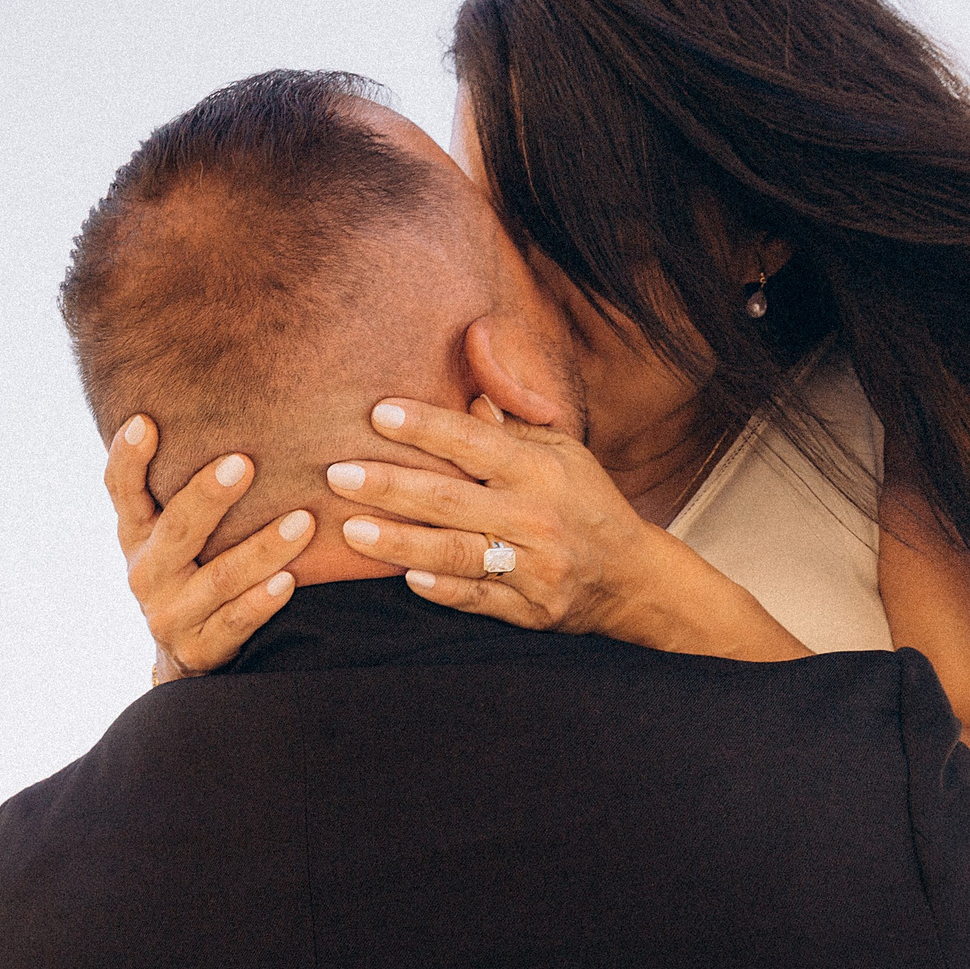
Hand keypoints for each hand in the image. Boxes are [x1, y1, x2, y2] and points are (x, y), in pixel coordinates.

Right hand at [104, 416, 312, 682]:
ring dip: (263, 548)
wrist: (186, 653)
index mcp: (136, 533)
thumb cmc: (190, 567)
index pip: (122, 490)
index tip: (144, 421)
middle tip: (244, 462)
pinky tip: (289, 581)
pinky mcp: (200, 648)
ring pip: (220, 577)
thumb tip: (224, 400)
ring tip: (304, 522)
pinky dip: (262, 601)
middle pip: (177, 530)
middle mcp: (147, 571)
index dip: (129, 458)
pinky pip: (235, 622)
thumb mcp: (171, 529)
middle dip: (209, 496)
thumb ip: (181, 482)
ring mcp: (172, 613)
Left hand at [325, 325, 807, 661]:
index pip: (474, 442)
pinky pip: (478, 600)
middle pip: (451, 500)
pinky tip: (405, 579)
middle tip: (336, 475)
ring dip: (400, 543)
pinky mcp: (531, 610)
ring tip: (350, 530)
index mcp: (541, 469)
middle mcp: (537, 517)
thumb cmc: (583, 500)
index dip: (425, 426)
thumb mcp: (558, 448)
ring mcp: (535, 567)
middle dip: (390, 486)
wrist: (632, 577)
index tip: (378, 413)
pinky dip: (443, 590)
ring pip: (457, 554)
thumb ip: (508, 418)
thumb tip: (468, 358)